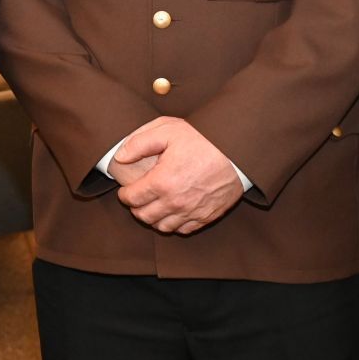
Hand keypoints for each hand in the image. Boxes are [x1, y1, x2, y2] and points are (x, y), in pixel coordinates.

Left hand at [113, 117, 244, 233]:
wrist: (238, 149)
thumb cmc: (203, 138)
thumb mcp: (167, 130)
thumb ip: (138, 143)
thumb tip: (120, 157)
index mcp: (162, 182)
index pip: (132, 199)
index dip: (124, 195)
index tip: (126, 189)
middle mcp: (175, 202)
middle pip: (144, 217)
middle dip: (136, 208)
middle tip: (138, 198)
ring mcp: (192, 212)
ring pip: (162, 227)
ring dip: (154, 218)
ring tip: (155, 205)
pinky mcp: (207, 216)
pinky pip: (183, 229)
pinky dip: (175, 224)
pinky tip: (174, 210)